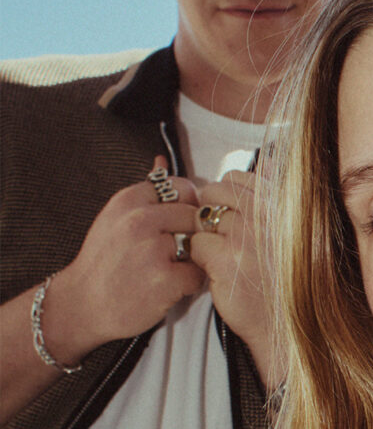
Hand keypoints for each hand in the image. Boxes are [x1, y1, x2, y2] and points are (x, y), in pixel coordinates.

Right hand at [47, 156, 205, 361]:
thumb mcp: (115, 217)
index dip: (186, 206)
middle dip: (190, 235)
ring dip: (190, 259)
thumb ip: (145, 192)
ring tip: (166, 269)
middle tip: (170, 253)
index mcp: (129, 200)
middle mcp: (140, 220)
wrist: (80, 306)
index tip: (174, 223)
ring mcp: (152, 250)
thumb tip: (162, 159)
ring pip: (199, 245)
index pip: (182, 187)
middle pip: (195, 216)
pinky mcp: (164, 280)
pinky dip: (189, 284)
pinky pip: (198, 275)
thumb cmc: (103, 261)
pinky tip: (167, 288)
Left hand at [190, 170, 276, 384]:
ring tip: (221, 255)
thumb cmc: (285, 277)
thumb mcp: (291, 229)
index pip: (236, 178)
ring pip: (203, 219)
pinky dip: (200, 257)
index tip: (228, 211)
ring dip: (204, 236)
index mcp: (280, 204)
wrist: (284, 321)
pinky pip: (197, 244)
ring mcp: (245, 235)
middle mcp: (265, 214)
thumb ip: (272, 197)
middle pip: (214, 194)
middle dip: (208, 211)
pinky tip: (216, 270)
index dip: (224, 195)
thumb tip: (261, 163)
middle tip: (217, 234)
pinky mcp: (225, 259)